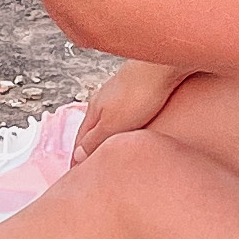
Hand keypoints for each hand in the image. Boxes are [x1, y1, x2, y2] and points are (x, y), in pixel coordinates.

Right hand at [73, 56, 189, 159]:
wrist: (164, 63)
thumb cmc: (139, 92)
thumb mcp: (113, 124)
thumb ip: (95, 140)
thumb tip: (77, 156)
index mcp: (95, 110)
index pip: (80, 140)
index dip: (77, 158)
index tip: (74, 174)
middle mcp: (105, 100)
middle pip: (92, 129)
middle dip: (89, 147)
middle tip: (90, 166)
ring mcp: (122, 94)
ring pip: (110, 121)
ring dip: (107, 136)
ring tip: (110, 151)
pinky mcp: (140, 91)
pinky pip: (127, 115)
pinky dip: (124, 127)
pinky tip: (133, 130)